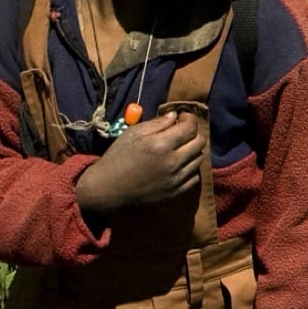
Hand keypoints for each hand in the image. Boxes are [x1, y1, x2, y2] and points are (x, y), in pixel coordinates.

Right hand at [72, 106, 205, 213]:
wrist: (108, 188)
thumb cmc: (117, 157)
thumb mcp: (133, 133)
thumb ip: (157, 123)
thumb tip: (175, 116)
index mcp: (161, 145)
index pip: (190, 128)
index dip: (189, 118)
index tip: (182, 117)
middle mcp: (173, 162)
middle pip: (200, 143)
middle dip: (194, 132)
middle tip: (182, 130)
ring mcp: (176, 179)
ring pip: (199, 159)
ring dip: (193, 149)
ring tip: (181, 146)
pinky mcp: (175, 192)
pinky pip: (194, 177)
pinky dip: (191, 167)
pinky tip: (179, 163)